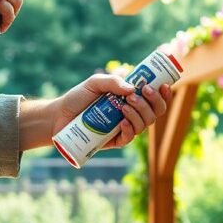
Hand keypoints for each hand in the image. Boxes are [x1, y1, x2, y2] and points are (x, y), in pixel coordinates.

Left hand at [18, 74, 171, 150]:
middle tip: (142, 93)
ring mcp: (123, 127)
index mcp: (131, 99)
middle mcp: (131, 114)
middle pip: (155, 113)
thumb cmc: (78, 97)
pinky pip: (129, 138)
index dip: (164, 94)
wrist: (58, 116)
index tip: (163, 85)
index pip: (155, 98)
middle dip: (153, 102)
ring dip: (140, 113)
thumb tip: (132, 89)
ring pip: (145, 124)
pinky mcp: (113, 141)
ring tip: (125, 105)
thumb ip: (113, 81)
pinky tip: (122, 123)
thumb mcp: (95, 82)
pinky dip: (129, 129)